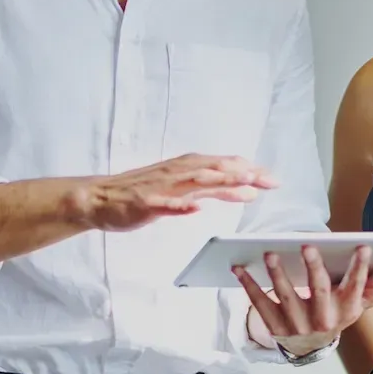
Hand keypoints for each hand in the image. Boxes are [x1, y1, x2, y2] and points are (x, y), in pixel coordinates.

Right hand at [77, 154, 275, 232]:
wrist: (99, 197)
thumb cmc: (141, 191)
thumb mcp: (182, 185)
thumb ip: (212, 186)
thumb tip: (246, 186)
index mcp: (186, 167)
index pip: (224, 165)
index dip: (250, 171)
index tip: (273, 179)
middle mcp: (178, 172)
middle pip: (216, 171)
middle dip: (244, 175)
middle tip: (270, 182)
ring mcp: (162, 187)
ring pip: (196, 183)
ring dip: (221, 183)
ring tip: (244, 186)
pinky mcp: (146, 203)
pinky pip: (166, 204)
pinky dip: (182, 205)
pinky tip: (196, 208)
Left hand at [233, 244, 372, 345]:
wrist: (309, 348)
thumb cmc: (336, 314)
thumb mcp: (359, 303)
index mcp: (346, 310)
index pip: (356, 288)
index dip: (360, 269)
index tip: (362, 247)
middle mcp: (323, 319)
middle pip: (319, 291)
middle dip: (314, 269)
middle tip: (308, 246)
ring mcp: (297, 324)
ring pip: (286, 296)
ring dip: (278, 274)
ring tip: (270, 253)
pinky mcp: (274, 325)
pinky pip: (259, 303)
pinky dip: (248, 284)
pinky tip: (238, 267)